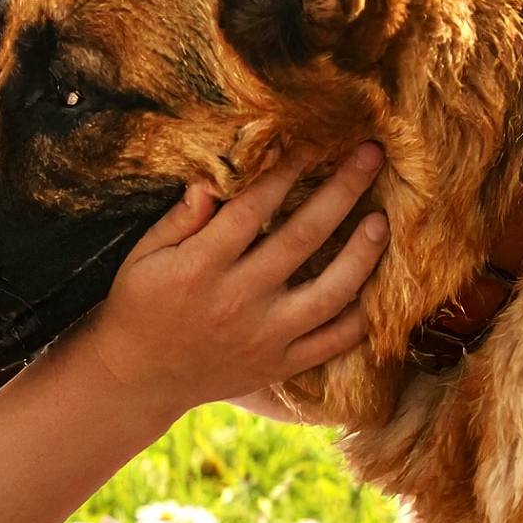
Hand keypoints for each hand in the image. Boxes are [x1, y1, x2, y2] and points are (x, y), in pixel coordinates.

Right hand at [78, 143, 387, 419]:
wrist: (139, 379)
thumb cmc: (139, 306)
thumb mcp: (142, 256)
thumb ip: (179, 219)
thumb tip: (211, 181)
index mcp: (201, 267)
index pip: (253, 209)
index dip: (286, 171)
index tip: (313, 142)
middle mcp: (238, 301)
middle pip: (302, 239)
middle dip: (342, 191)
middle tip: (371, 156)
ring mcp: (264, 337)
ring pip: (329, 293)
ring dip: (362, 254)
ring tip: (382, 221)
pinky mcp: (279, 365)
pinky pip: (332, 344)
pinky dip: (360, 319)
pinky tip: (377, 288)